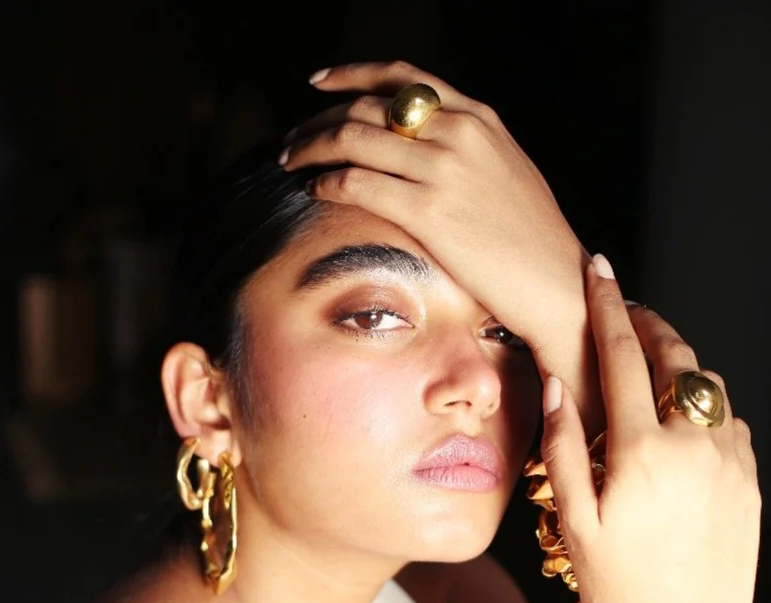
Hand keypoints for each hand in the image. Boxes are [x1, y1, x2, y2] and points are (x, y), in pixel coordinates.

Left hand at [282, 60, 602, 425]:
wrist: (556, 281)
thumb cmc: (532, 240)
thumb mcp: (506, 173)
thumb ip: (468, 151)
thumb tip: (425, 151)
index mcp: (478, 118)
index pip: (403, 78)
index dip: (352, 75)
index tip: (320, 82)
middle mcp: (459, 132)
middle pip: (368, 106)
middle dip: (320, 119)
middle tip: (293, 138)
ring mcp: (443, 170)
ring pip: (354, 138)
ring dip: (312, 147)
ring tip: (291, 162)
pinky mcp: (429, 211)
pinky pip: (359, 183)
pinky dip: (328, 182)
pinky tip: (315, 191)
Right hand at [540, 258, 760, 602]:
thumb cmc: (620, 597)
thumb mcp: (573, 522)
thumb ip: (565, 444)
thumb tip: (560, 382)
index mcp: (645, 452)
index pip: (624, 356)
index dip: (607, 305)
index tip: (598, 268)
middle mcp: (698, 447)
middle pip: (677, 358)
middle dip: (650, 325)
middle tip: (627, 309)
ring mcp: (734, 466)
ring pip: (709, 389)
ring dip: (680, 368)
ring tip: (652, 371)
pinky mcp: (752, 487)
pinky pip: (731, 426)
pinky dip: (706, 409)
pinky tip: (683, 428)